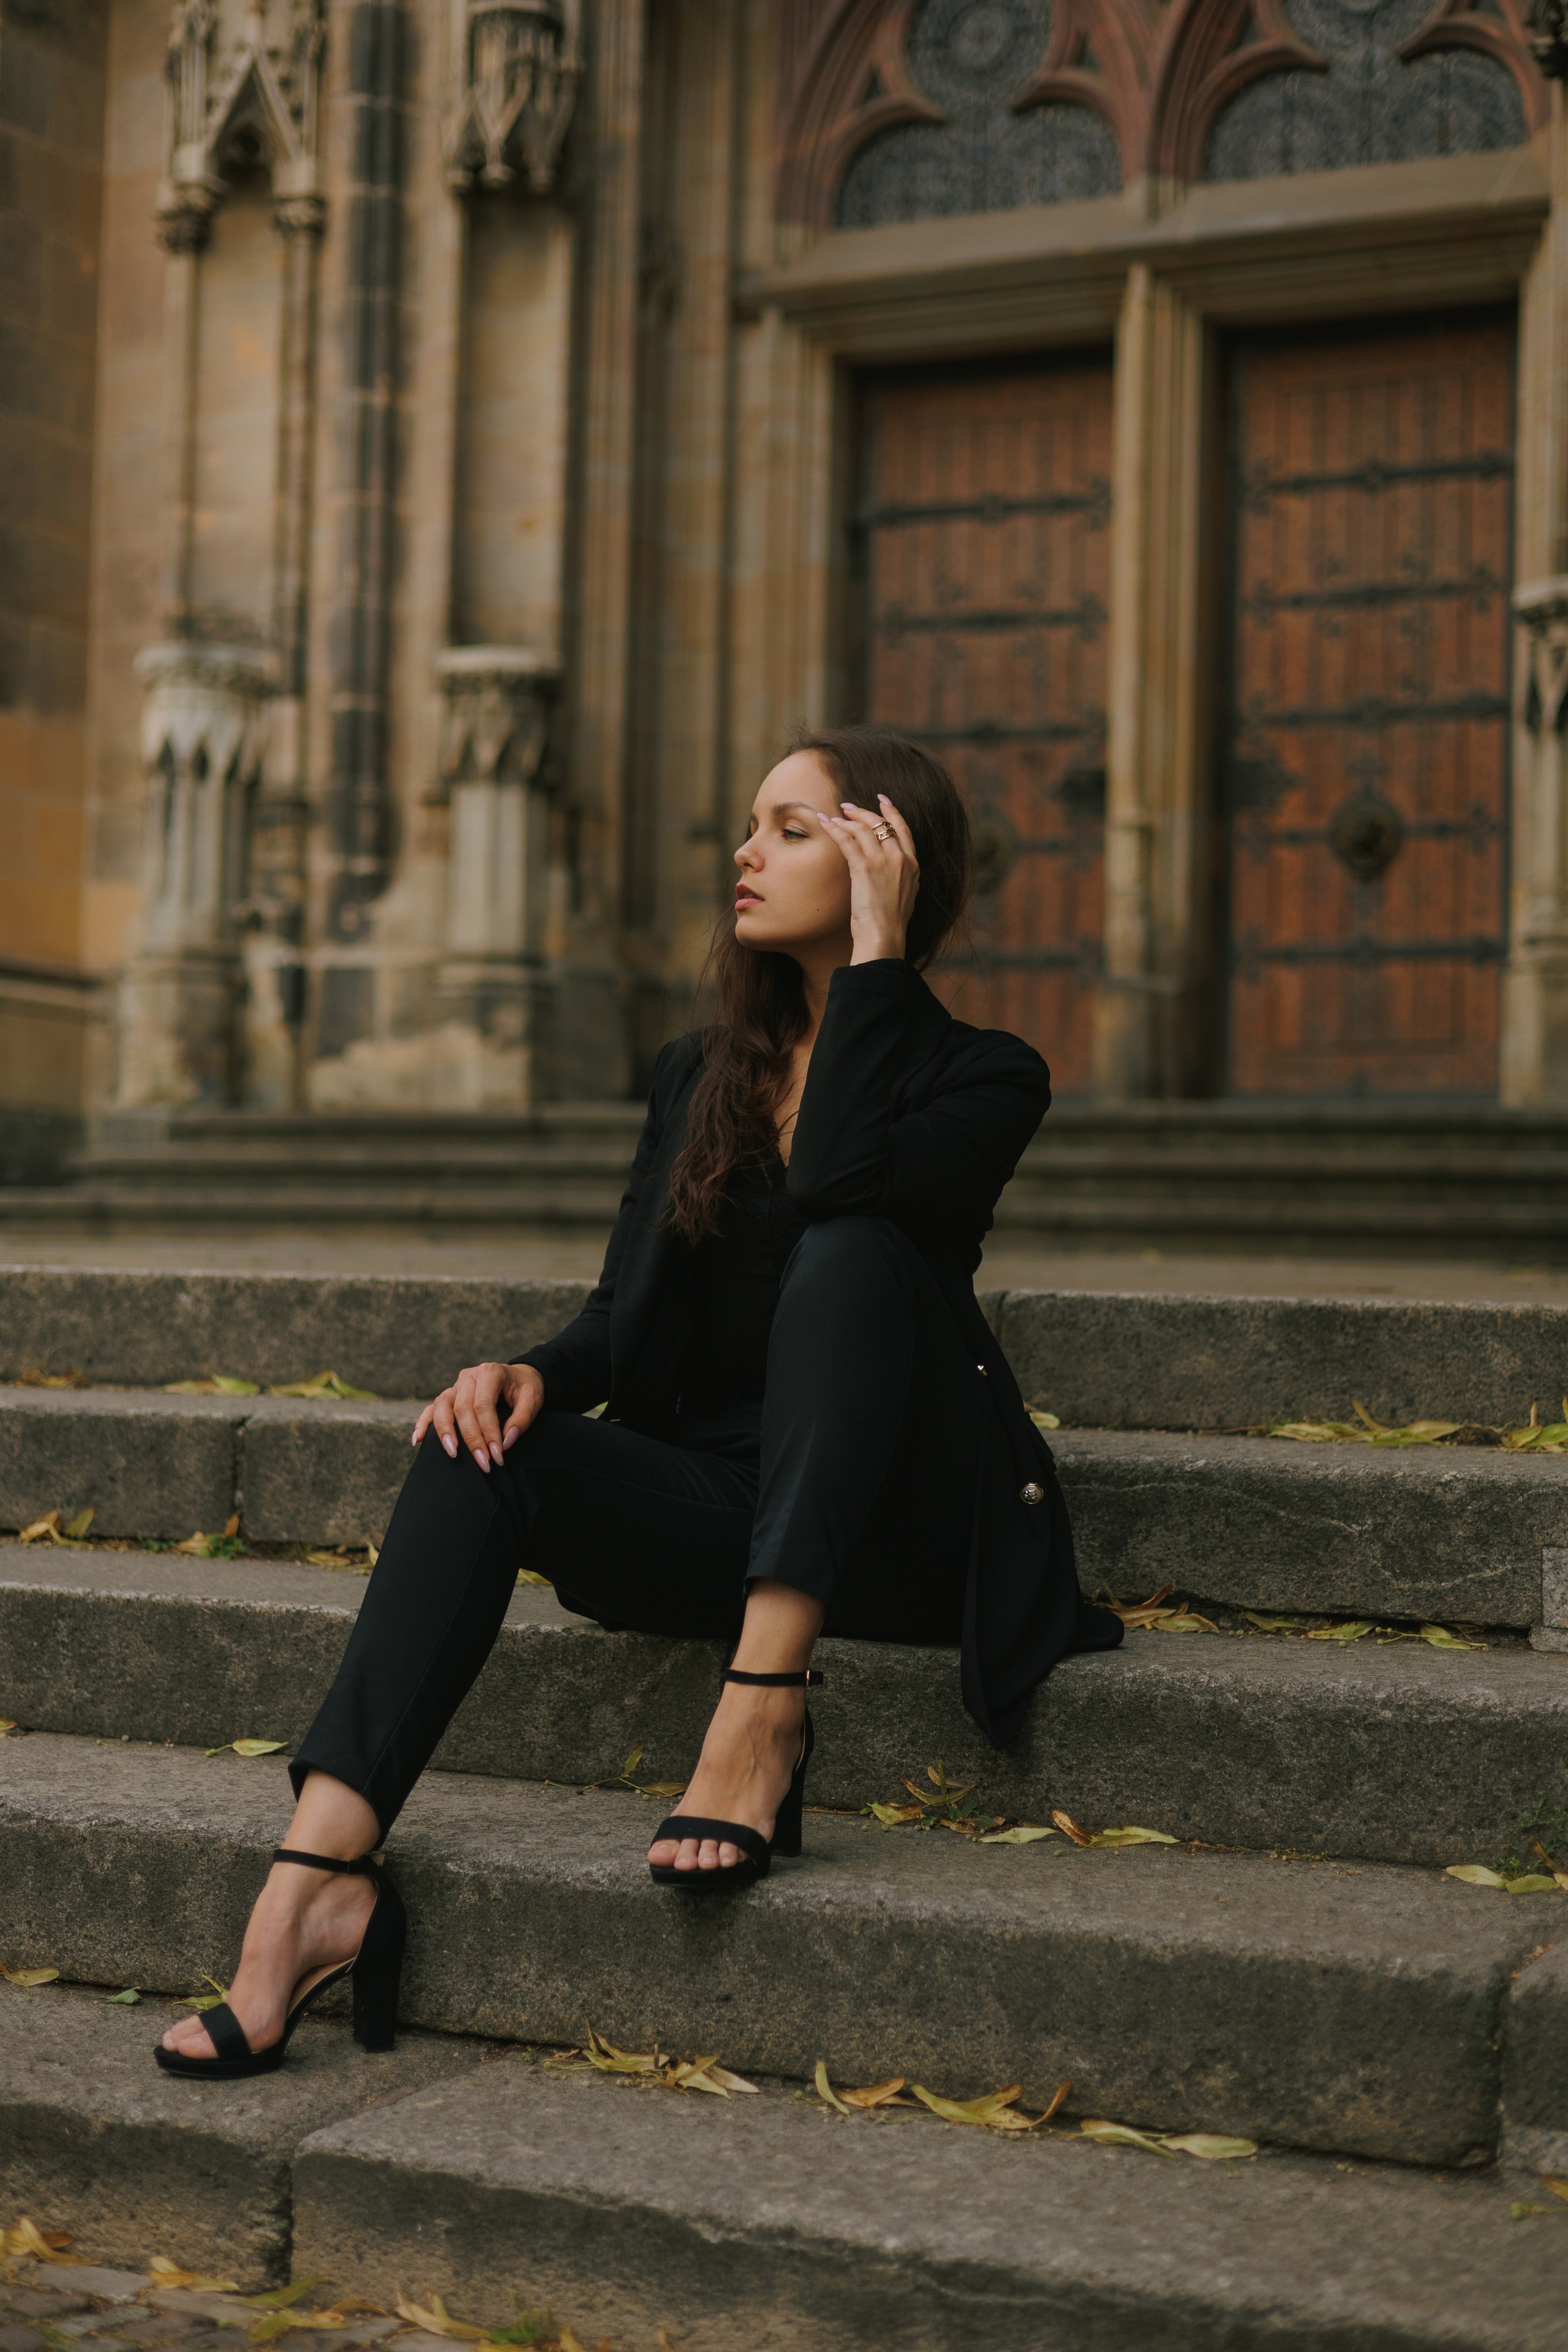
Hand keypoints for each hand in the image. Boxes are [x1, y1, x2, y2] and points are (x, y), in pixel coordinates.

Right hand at [412, 1361, 543, 1472]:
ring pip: (441, 1406)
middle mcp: (469, 1377)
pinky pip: (431, 1409)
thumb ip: (522, 1419)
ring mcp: (456, 1386)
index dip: (489, 1432)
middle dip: (472, 1439)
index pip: (483, 1405)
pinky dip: (423, 1423)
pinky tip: (417, 1441)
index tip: (497, 1456)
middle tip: (483, 1463)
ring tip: (453, 1453)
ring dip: (445, 1432)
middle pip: (462, 1408)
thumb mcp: (533, 1399)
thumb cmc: (526, 1388)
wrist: (518, 1377)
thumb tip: (506, 1442)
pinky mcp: (449, 1396)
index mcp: (490, 1372)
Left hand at [817, 794, 918, 963]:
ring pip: (863, 828)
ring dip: (846, 819)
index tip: (883, 801)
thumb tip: (891, 875)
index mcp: (913, 866)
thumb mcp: (905, 897)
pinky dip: (835, 829)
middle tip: (848, 807)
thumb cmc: (890, 925)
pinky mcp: (864, 867)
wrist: (884, 937)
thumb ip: (901, 880)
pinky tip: (826, 824)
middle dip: (863, 811)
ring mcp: (883, 861)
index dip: (892, 812)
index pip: (903, 829)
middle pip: (881, 823)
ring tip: (834, 815)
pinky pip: (847, 840)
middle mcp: (900, 858)